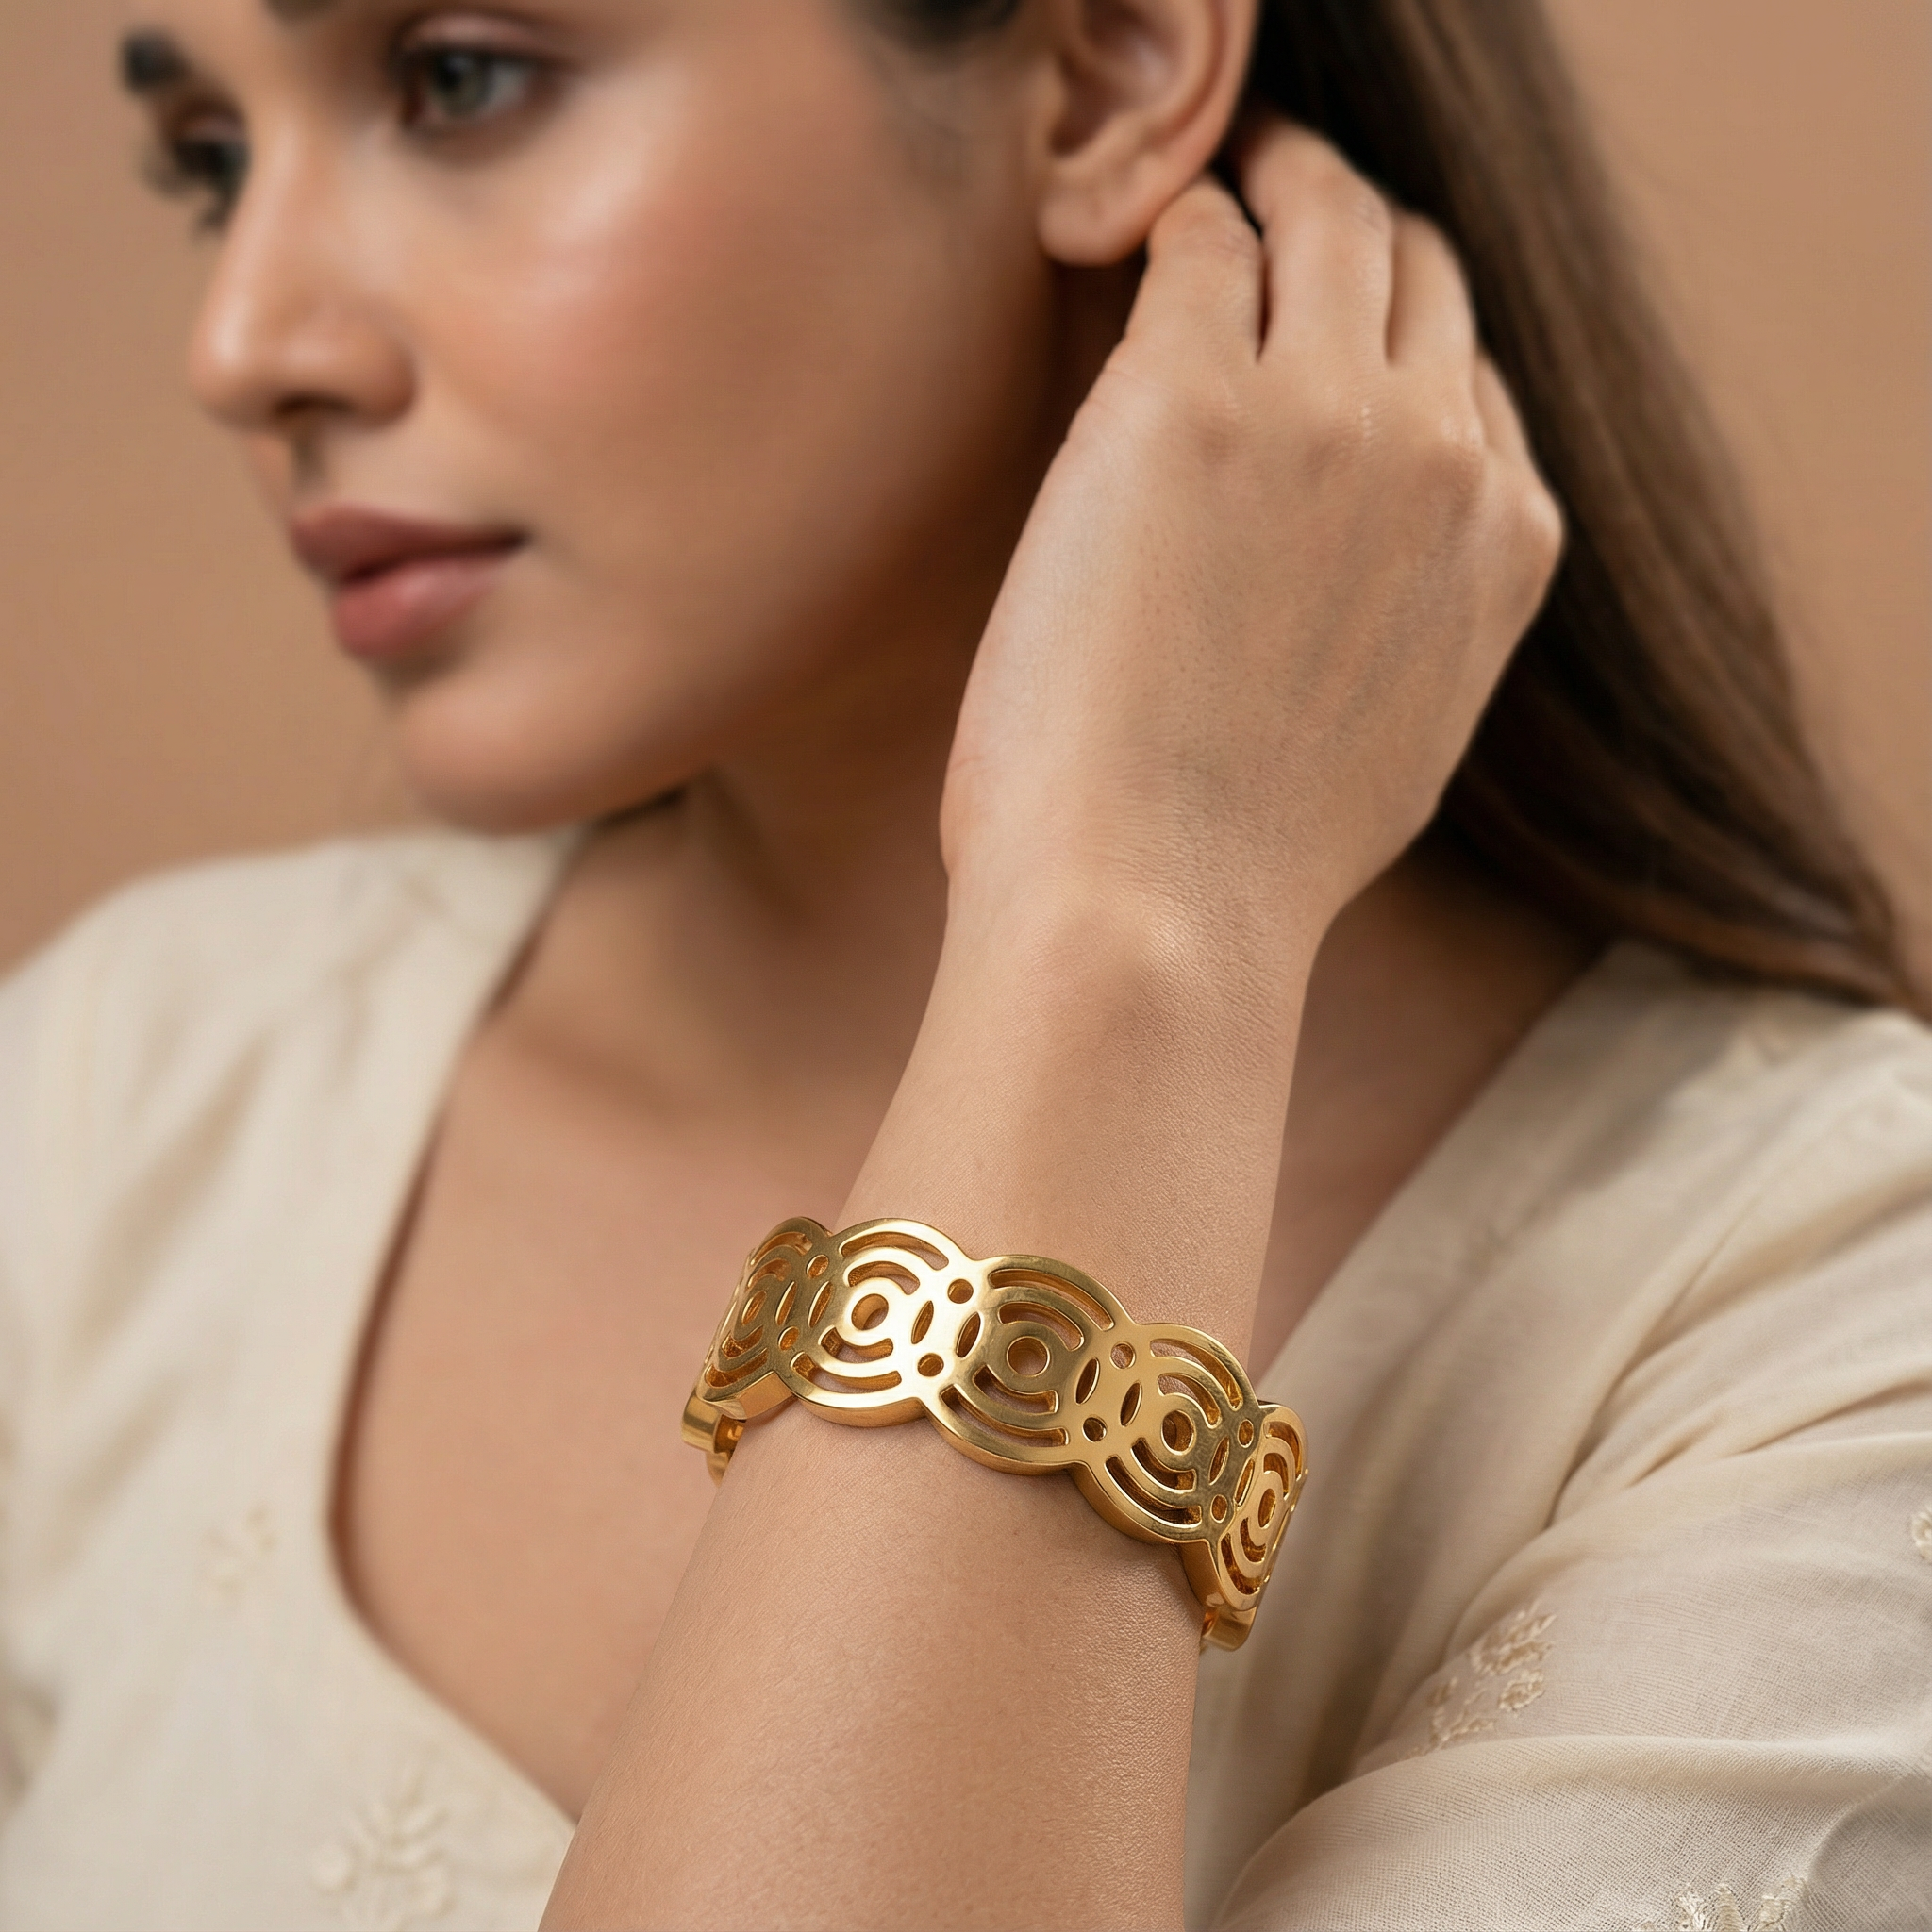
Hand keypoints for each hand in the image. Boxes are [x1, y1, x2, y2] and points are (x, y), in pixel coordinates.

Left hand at [941, 117, 1562, 984]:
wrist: (1157, 908)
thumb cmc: (1236, 868)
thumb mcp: (1393, 747)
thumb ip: (1413, 631)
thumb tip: (1363, 594)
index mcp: (1505, 543)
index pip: (1470, 378)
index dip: (1403, 340)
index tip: (1341, 329)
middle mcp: (1440, 454)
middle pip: (1418, 271)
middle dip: (1356, 225)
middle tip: (1289, 197)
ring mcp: (1326, 413)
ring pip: (1330, 222)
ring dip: (1282, 180)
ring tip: (1229, 182)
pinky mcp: (1192, 396)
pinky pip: (1202, 244)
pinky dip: (1181, 226)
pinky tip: (1140, 241)